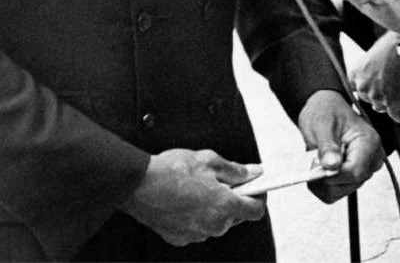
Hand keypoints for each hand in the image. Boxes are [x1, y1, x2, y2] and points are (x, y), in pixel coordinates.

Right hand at [120, 148, 265, 245]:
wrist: (139, 185)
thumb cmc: (174, 170)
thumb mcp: (210, 160)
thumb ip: (236, 170)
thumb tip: (254, 173)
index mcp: (225, 206)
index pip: (256, 210)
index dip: (260, 196)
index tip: (259, 186)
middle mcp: (214, 226)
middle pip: (236, 216)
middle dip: (235, 198)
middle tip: (224, 179)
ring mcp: (196, 235)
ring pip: (216, 222)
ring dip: (214, 207)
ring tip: (200, 186)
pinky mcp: (180, 238)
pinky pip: (197, 227)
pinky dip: (197, 215)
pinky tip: (185, 198)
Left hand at [297, 89, 384, 202]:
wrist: (326, 109)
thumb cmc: (327, 111)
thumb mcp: (323, 123)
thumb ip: (327, 145)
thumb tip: (332, 166)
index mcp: (370, 143)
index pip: (355, 171)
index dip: (332, 174)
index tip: (314, 164)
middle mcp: (372, 160)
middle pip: (348, 184)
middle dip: (325, 177)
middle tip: (312, 159)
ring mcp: (363, 172)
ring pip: (339, 191)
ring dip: (321, 181)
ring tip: (315, 160)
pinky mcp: (353, 179)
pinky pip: (335, 193)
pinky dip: (322, 185)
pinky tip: (318, 168)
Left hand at [349, 32, 399, 124]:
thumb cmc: (391, 45)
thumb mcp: (372, 54)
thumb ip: (368, 70)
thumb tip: (374, 79)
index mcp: (355, 73)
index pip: (356, 89)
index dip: (367, 89)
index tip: (373, 90)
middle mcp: (363, 87)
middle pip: (370, 99)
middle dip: (381, 96)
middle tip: (393, 92)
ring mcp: (377, 96)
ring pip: (383, 108)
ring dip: (394, 103)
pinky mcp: (393, 103)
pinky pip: (396, 116)